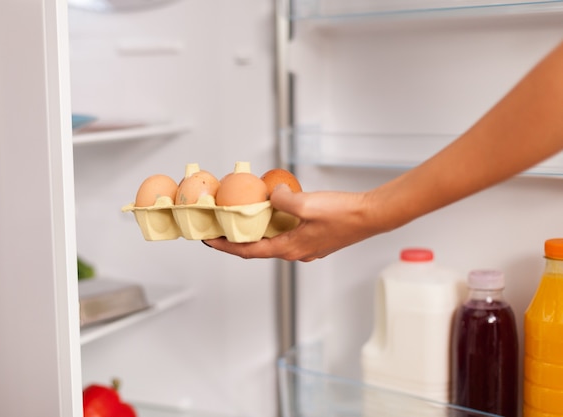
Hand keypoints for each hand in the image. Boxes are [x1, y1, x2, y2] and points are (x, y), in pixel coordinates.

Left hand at [203, 184, 385, 261]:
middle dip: (238, 238)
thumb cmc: (345, 214)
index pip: (248, 251)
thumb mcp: (307, 204)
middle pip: (259, 247)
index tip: (210, 240)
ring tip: (244, 217)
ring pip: (274, 240)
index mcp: (290, 248)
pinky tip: (276, 211)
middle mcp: (297, 252)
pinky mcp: (316, 239)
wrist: (373, 215)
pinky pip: (288, 234)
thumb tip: (273, 195)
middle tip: (222, 227)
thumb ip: (282, 200)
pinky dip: (276, 225)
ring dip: (257, 231)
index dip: (226, 245)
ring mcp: (308, 247)